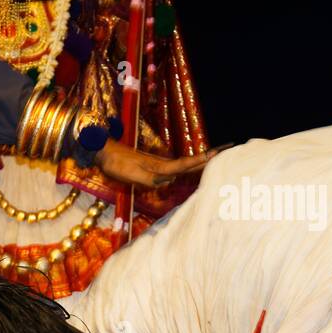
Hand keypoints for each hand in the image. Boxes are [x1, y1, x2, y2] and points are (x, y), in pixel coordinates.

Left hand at [95, 139, 218, 187]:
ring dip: (199, 163)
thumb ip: (150, 179)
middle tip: (227, 152)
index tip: (219, 153)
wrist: (104, 152)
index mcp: (160, 167)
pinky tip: (188, 170)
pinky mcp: (151, 167)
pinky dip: (186, 168)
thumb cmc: (116, 164)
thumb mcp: (131, 174)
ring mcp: (157, 165)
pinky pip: (174, 169)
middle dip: (207, 159)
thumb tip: (169, 180)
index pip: (185, 164)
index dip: (202, 161)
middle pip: (189, 163)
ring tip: (215, 160)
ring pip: (183, 166)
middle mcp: (162, 165)